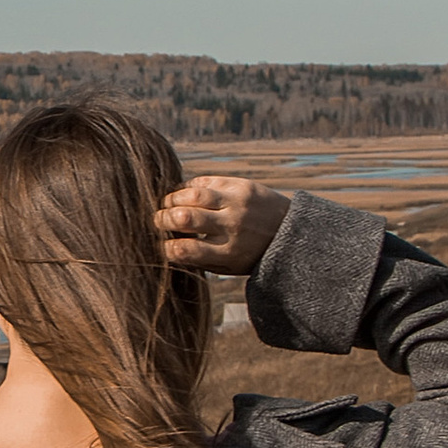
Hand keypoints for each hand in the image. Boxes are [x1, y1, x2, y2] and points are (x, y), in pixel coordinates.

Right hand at [156, 175, 289, 276]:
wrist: (289, 231)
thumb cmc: (249, 253)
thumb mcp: (228, 265)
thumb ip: (199, 259)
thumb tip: (165, 247)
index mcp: (227, 252)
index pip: (185, 250)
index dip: (166, 248)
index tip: (162, 245)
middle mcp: (232, 227)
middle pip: (184, 219)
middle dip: (163, 219)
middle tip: (158, 221)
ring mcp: (237, 203)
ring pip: (193, 195)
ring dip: (172, 199)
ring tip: (168, 205)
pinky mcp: (241, 185)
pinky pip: (205, 181)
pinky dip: (188, 186)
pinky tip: (184, 194)